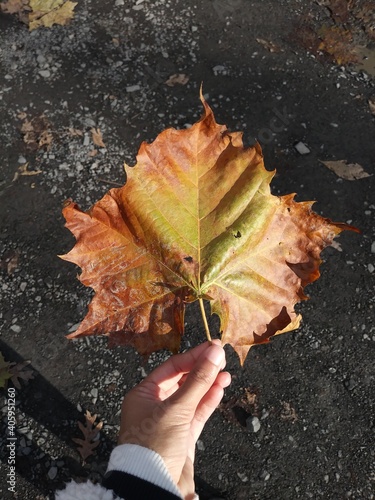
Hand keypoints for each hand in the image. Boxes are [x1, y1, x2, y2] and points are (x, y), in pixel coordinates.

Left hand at [118, 340, 230, 498]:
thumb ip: (198, 380)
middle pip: (182, 380)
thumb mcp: (176, 408)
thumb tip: (214, 352)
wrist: (152, 487)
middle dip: (202, 369)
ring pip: (192, 396)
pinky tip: (220, 389)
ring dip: (208, 384)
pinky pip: (197, 413)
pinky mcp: (182, 436)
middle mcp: (155, 405)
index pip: (171, 367)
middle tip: (221, 358)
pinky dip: (209, 401)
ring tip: (225, 373)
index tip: (212, 347)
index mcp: (143, 394)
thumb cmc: (153, 446)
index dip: (193, 356)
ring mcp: (170, 421)